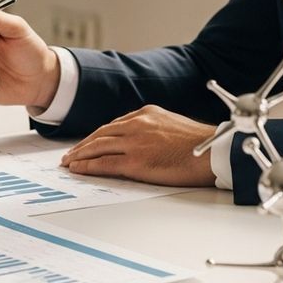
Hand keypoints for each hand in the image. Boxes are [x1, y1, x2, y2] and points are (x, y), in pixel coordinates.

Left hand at [59, 105, 217, 186]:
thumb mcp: (173, 124)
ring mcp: (134, 143)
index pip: (113, 125)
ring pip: (97, 147)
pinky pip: (104, 163)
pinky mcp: (135, 161)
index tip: (87, 143)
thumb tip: (142, 140)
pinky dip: (87, 166)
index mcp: (146, 113)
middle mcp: (137, 124)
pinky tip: (78, 169)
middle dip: (83, 145)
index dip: (97, 136)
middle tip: (70, 154)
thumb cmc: (200, 144)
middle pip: (100, 134)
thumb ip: (153, 128)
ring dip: (80, 155)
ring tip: (69, 162)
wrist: (213, 152)